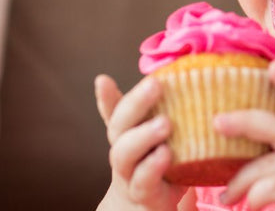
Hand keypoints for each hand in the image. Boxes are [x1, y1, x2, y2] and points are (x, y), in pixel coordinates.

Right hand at [95, 74, 187, 209]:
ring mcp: (129, 174)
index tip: (103, 80)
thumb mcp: (160, 137)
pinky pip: (142, 181)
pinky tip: (166, 154)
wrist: (150, 206)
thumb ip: (161, 112)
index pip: (115, 111)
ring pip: (124, 154)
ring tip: (165, 123)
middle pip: (119, 126)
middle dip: (136, 103)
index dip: (106, 96)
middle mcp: (123, 151)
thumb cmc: (159, 165)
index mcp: (127, 134)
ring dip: (143, 135)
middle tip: (155, 84)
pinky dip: (152, 167)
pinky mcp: (144, 194)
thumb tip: (172, 77)